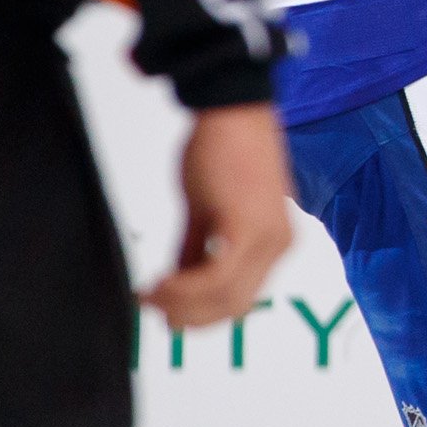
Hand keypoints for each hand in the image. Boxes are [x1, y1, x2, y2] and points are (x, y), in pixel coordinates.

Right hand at [142, 102, 292, 329]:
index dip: (202, 313)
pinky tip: (157, 284)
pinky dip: (184, 288)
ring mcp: (267, 239)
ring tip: (148, 295)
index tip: (167, 312)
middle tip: (152, 309)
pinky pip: (216, 277)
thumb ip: (196, 248)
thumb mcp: (206, 210)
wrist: (233, 111)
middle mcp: (278, 246)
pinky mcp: (248, 227)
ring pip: (224, 297)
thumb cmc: (220, 152)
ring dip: (180, 303)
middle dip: (189, 316)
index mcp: (274, 244)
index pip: (242, 299)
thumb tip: (176, 279)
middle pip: (234, 306)